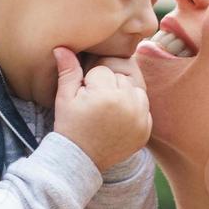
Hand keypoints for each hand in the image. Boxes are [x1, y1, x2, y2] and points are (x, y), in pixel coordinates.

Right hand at [50, 47, 151, 172]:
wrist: (80, 160)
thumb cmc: (69, 126)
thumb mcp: (64, 98)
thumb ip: (68, 71)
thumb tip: (62, 47)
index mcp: (106, 94)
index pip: (102, 71)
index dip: (90, 83)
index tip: (84, 99)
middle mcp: (128, 104)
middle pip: (121, 78)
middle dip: (108, 87)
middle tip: (94, 106)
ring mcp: (140, 119)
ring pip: (135, 90)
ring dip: (123, 96)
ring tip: (106, 111)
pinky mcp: (146, 130)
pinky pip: (143, 108)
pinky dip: (133, 111)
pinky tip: (117, 121)